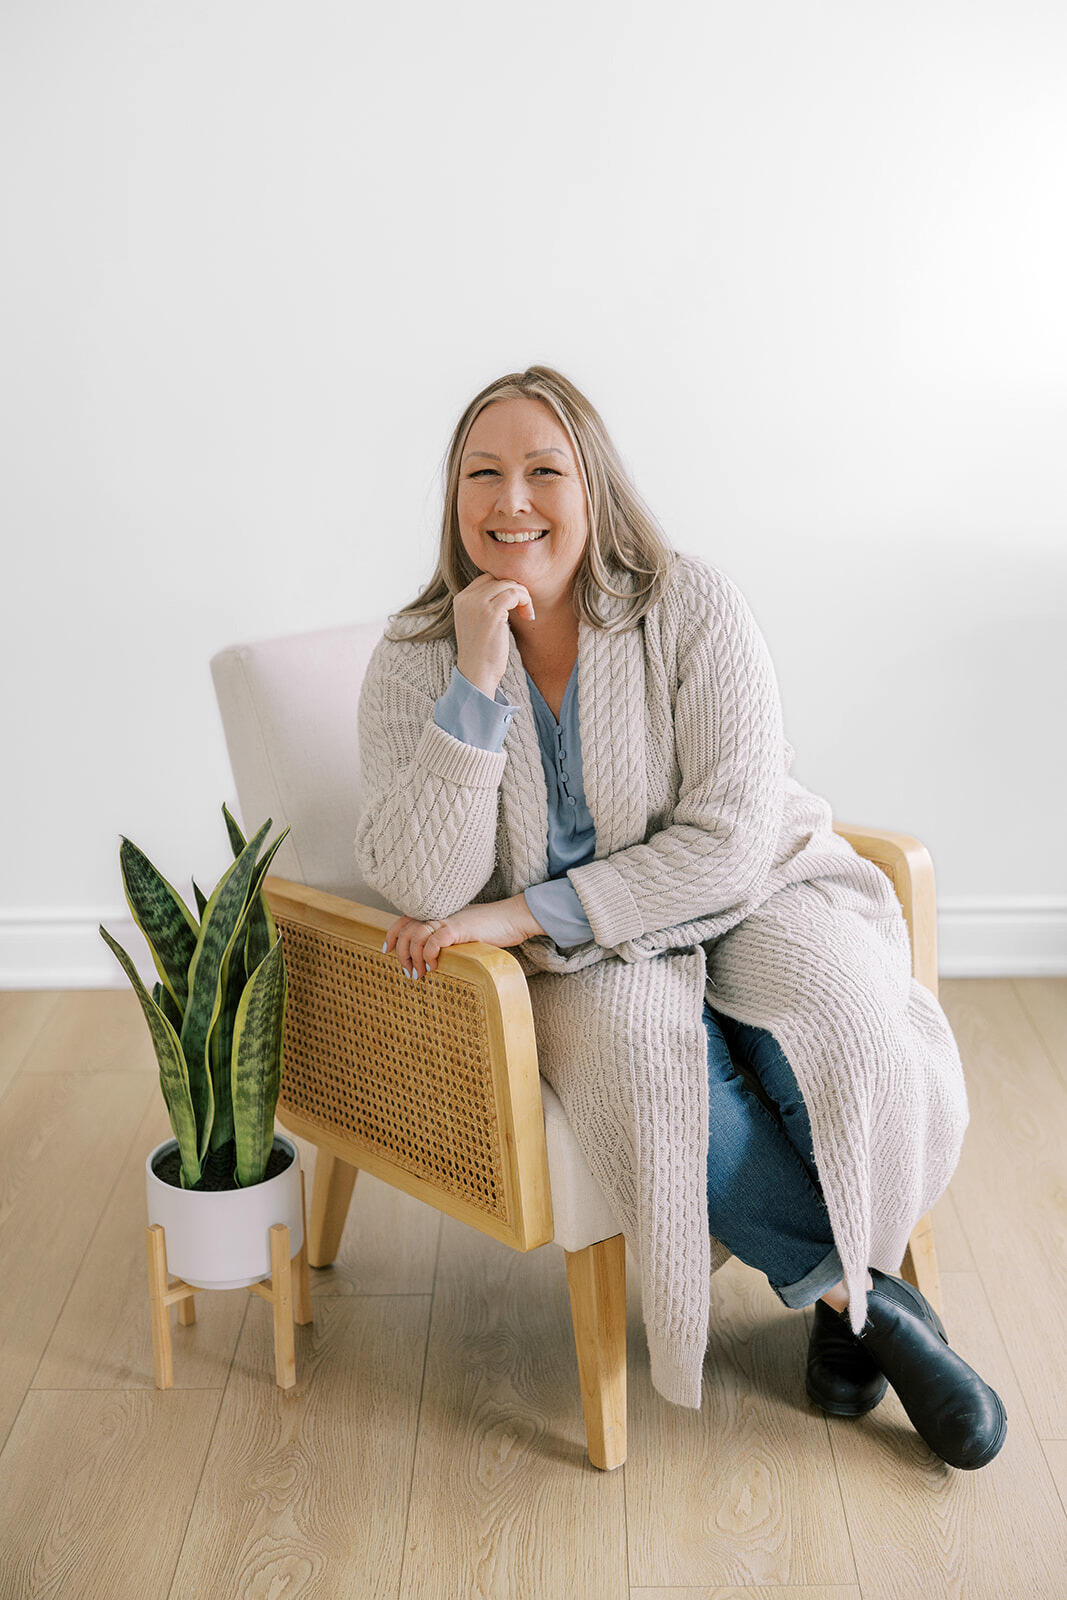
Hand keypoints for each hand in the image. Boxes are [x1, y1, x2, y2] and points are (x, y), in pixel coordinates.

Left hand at [384, 893, 544, 979]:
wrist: (514, 917)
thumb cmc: (491, 926)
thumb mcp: (462, 928)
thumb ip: (446, 935)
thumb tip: (433, 952)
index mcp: (438, 911)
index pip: (404, 919)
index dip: (392, 934)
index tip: (387, 950)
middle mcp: (439, 913)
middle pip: (406, 931)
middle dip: (401, 954)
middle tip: (409, 972)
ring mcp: (448, 919)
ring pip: (416, 937)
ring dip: (413, 958)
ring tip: (420, 974)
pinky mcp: (459, 928)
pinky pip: (435, 941)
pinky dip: (430, 955)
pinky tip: (435, 966)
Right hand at [453, 574, 534, 699]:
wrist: (477, 673)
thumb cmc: (482, 652)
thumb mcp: (477, 622)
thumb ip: (485, 604)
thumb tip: (509, 589)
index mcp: (461, 599)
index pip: (487, 579)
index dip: (505, 588)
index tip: (514, 605)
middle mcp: (466, 598)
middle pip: (499, 578)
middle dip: (516, 590)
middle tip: (524, 609)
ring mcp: (477, 604)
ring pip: (508, 584)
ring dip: (523, 596)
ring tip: (527, 613)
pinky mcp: (491, 613)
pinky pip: (514, 593)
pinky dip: (525, 601)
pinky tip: (528, 616)